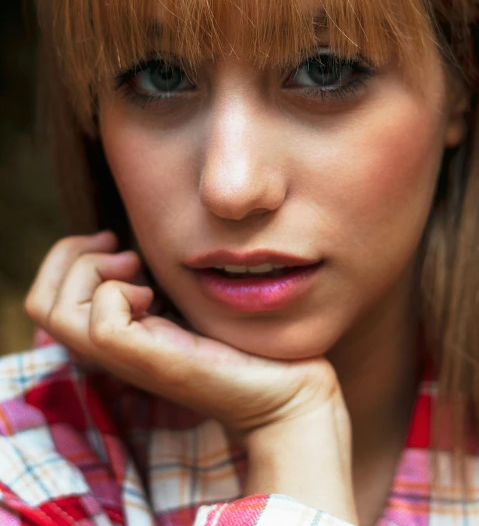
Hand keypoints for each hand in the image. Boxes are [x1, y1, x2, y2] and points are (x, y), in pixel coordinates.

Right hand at [24, 231, 346, 445]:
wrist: (288, 385)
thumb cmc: (244, 338)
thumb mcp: (189, 299)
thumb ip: (158, 280)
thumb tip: (132, 248)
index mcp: (118, 333)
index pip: (46, 300)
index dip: (68, 257)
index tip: (117, 243)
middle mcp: (112, 348)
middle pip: (40, 303)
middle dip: (71, 257)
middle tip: (124, 252)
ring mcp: (127, 358)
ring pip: (56, 311)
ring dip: (91, 271)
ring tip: (137, 268)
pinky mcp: (151, 361)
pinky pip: (101, 322)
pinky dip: (119, 292)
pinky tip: (156, 294)